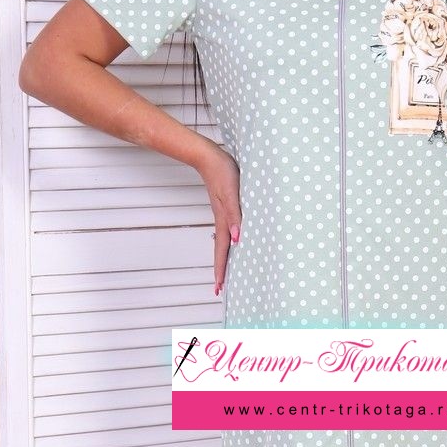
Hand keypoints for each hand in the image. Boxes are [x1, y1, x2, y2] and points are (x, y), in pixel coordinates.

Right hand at [200, 144, 241, 294]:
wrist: (209, 157)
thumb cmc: (222, 172)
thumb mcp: (231, 193)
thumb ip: (234, 214)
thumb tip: (237, 238)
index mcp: (224, 221)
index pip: (223, 251)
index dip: (222, 270)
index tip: (219, 289)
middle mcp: (223, 221)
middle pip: (222, 251)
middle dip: (221, 270)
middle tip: (220, 289)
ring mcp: (223, 214)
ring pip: (224, 242)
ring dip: (225, 258)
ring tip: (226, 271)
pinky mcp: (225, 207)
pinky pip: (228, 230)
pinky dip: (230, 242)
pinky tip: (235, 242)